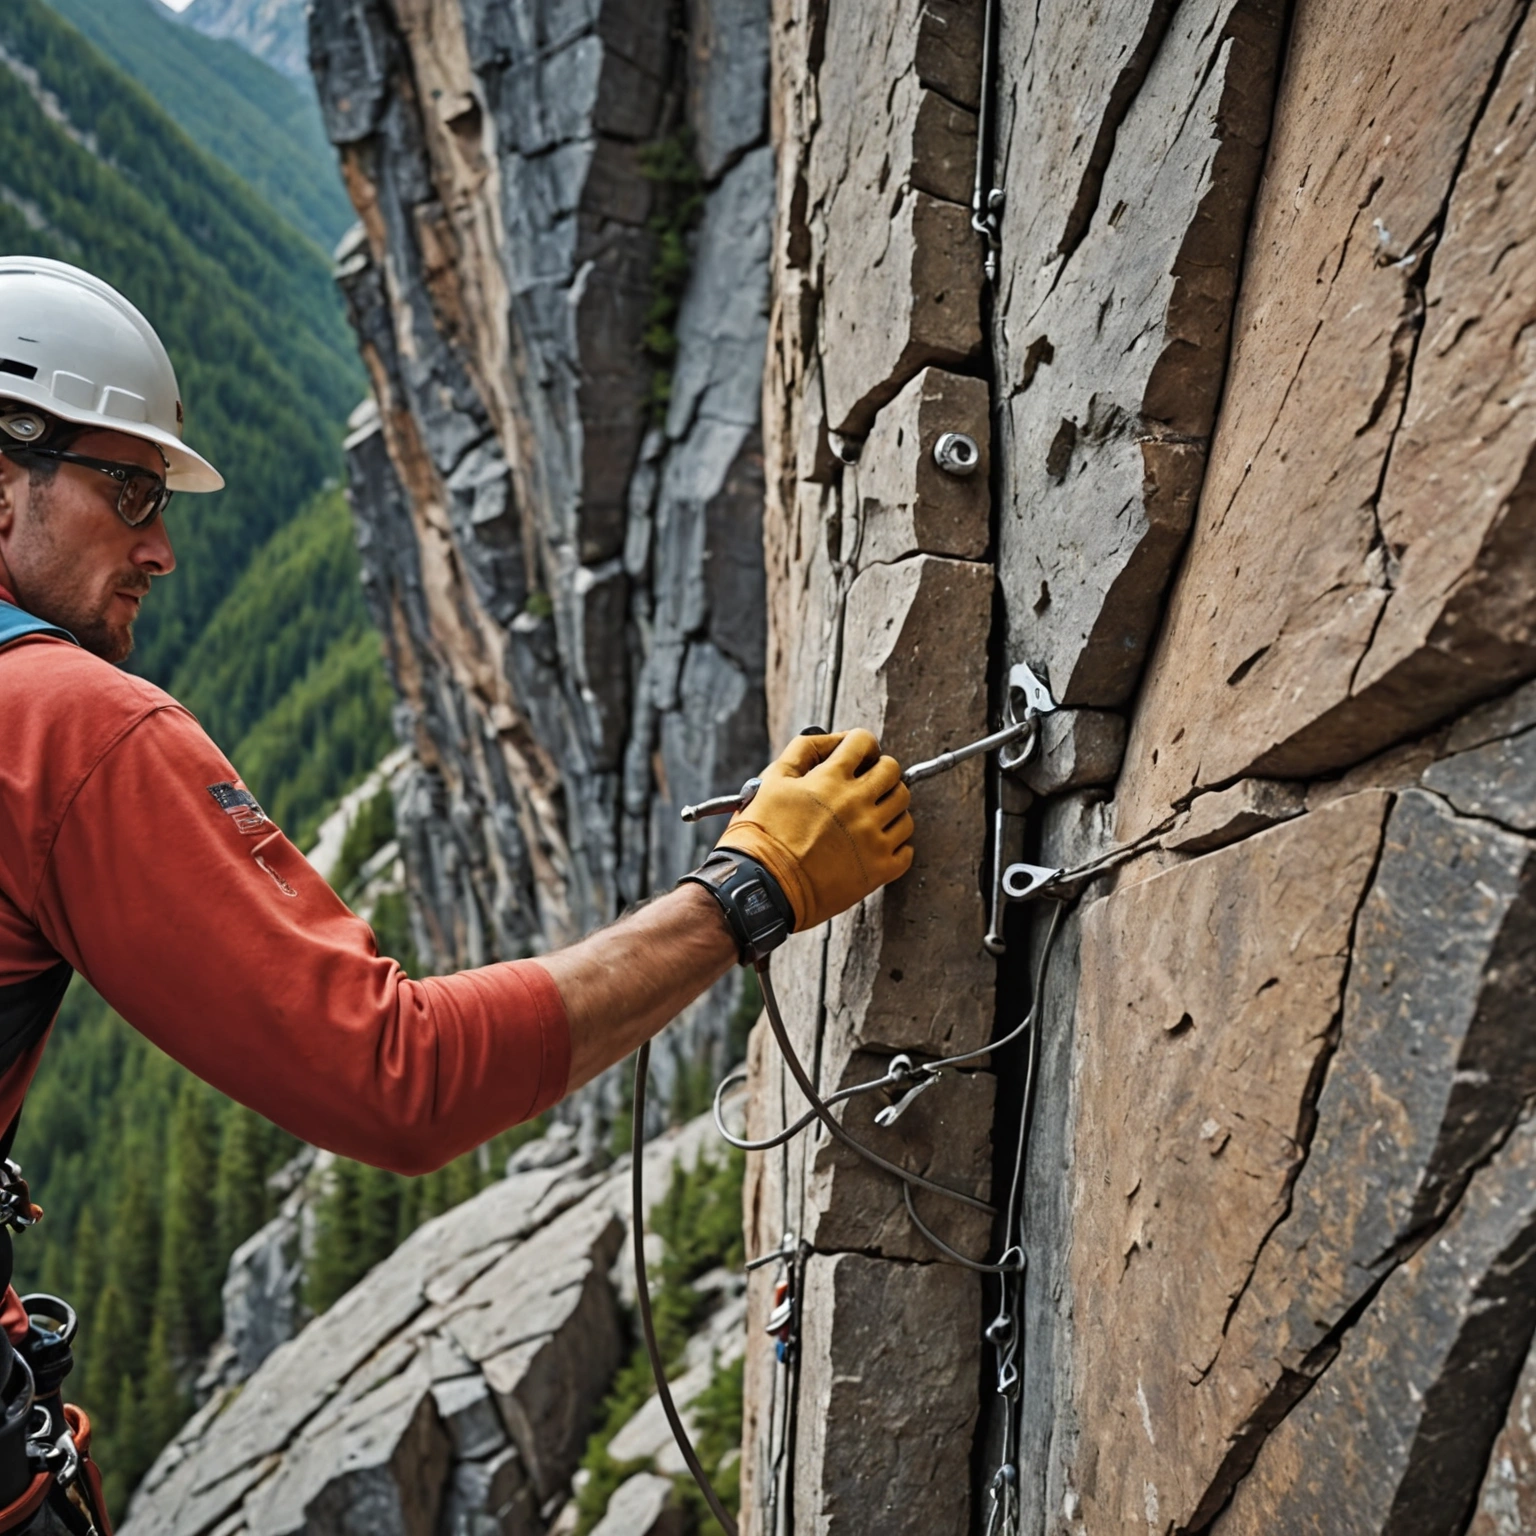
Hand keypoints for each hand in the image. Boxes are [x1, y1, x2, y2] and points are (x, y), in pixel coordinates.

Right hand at [717, 729, 913, 930]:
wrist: (761, 888)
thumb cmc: (760, 836)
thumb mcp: (771, 780)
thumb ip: (804, 751)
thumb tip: (833, 739)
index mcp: (831, 779)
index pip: (865, 742)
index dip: (862, 745)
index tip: (858, 757)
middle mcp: (857, 805)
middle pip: (894, 773)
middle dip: (881, 773)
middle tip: (866, 785)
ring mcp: (871, 838)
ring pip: (904, 811)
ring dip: (890, 808)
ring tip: (870, 816)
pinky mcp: (878, 870)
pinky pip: (906, 850)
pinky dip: (895, 845)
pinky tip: (875, 844)